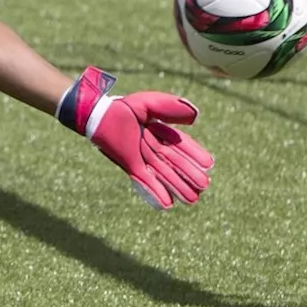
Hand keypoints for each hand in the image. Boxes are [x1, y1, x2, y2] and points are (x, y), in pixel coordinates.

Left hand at [57, 66, 214, 208]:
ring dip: (177, 186)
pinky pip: (146, 179)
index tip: (209, 164)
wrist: (98, 113)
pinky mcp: (130, 163)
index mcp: (159, 130)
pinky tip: (167, 203)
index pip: (180, 144)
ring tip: (193, 199)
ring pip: (163, 173)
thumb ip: (172, 108)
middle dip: (189, 174)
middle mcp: (152, 145)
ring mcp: (141, 156)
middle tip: (204, 186)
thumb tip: (196, 116)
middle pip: (174, 162)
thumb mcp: (151, 103)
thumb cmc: (122, 106)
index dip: (194, 154)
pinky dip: (156, 191)